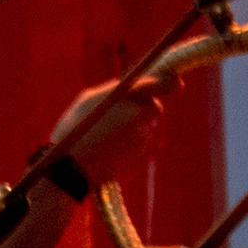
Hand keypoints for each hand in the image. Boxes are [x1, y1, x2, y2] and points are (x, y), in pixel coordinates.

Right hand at [46, 72, 167, 182]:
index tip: (176, 82)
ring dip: (133, 126)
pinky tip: (107, 147)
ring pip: (145, 126)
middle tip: (119, 111)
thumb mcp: (90, 98)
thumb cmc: (76, 127)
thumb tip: (130, 89)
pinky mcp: (140, 156)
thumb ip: (116, 90)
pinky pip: (139, 143)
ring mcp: (142, 137)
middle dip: (141, 108)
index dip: (170, 82)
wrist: (71, 166)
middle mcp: (141, 115)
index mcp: (129, 96)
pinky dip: (128, 143)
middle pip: (153, 107)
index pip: (162, 84)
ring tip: (104, 133)